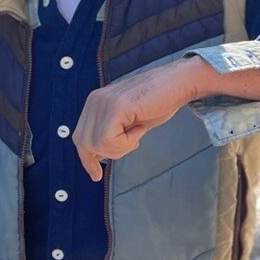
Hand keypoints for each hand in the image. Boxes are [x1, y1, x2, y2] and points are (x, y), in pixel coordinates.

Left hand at [72, 58, 204, 181]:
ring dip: (122, 147)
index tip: (96, 175)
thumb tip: (98, 156)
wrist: (179, 83)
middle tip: (133, 143)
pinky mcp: (117, 106)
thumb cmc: (160, 102)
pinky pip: (110, 140)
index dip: (87, 159)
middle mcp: (95, 100)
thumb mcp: (128, 121)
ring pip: (97, 144)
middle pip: (84, 143)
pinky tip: (141, 129)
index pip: (79, 137)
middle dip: (110, 153)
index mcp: (95, 102)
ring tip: (139, 133)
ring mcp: (104, 102)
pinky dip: (127, 142)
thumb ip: (111, 132)